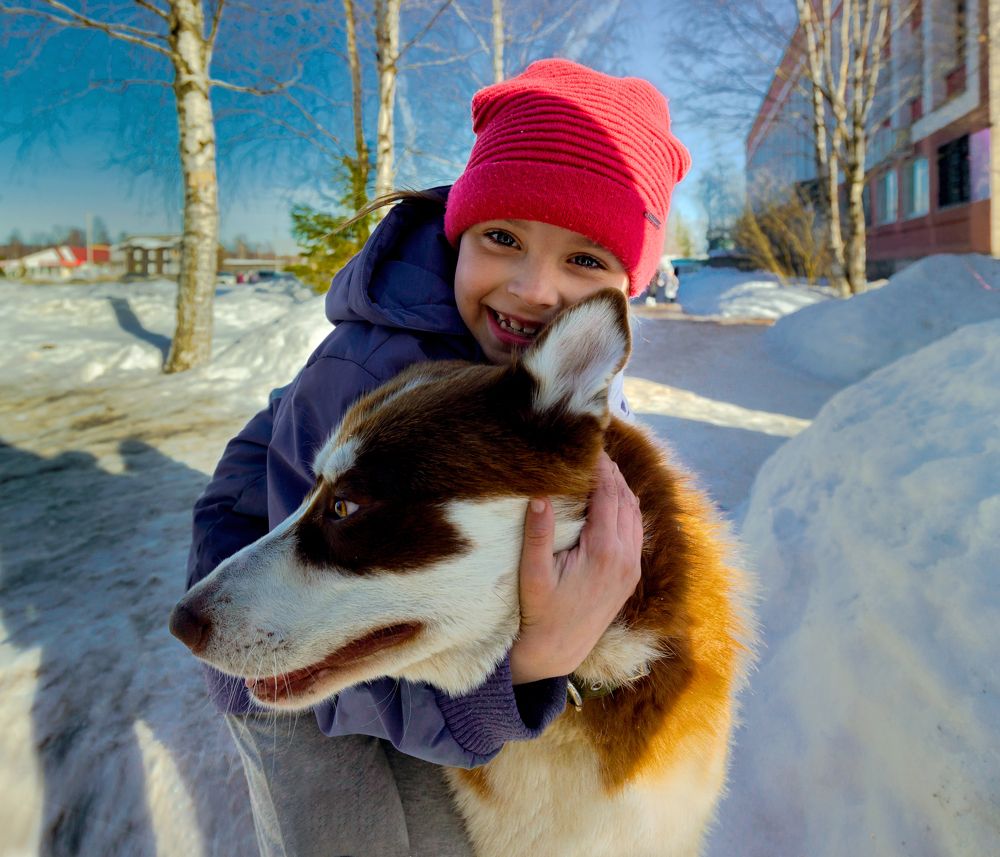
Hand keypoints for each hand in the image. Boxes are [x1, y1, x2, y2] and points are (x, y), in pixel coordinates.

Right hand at [508, 452, 642, 684]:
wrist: (556, 653)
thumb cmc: (539, 613)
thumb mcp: (532, 575)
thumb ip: (538, 534)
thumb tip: (539, 494)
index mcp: (604, 551)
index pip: (607, 494)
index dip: (599, 466)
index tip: (588, 443)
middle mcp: (625, 556)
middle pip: (624, 498)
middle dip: (611, 471)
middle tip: (594, 447)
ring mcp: (631, 567)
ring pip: (635, 512)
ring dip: (620, 487)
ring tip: (602, 466)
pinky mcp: (630, 575)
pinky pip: (636, 530)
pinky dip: (627, 507)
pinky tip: (612, 499)